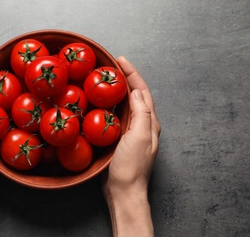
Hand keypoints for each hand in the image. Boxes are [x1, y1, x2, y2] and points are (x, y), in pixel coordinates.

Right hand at [103, 56, 160, 236]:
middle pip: (135, 95)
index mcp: (149, 122)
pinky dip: (109, 104)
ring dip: (117, 89)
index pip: (142, 91)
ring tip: (105, 78)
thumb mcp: (139, 137)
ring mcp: (130, 131)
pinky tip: (99, 102)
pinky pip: (115, 115)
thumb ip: (142, 114)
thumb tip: (137, 92)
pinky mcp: (119, 138)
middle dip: (125, 78)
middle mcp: (142, 124)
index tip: (120, 60)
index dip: (133, 74)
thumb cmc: (131, 166)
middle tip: (111, 65)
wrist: (123, 190)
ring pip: (124, 104)